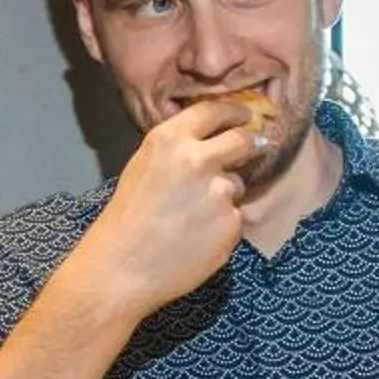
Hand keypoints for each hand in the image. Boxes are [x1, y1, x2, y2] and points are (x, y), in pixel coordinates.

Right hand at [61, 99, 271, 319]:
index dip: (234, 111)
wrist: (123, 267)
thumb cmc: (126, 217)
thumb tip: (211, 141)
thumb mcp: (144, 165)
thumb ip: (177, 150)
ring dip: (225, 194)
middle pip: (242, 140)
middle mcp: (199, 160)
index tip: (245, 115)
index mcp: (170, 140)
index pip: (213, 111)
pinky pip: (234, 217)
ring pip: (236, 184)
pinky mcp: (231, 223)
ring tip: (195, 216)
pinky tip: (198, 237)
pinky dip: (222, 225)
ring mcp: (219, 192)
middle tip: (254, 146)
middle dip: (250, 142)